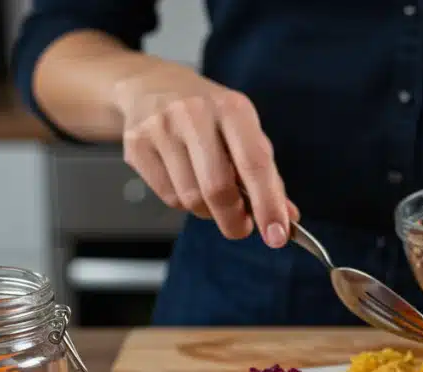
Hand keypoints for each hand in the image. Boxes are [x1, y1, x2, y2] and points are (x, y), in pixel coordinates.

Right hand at [112, 63, 296, 246]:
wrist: (150, 85)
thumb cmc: (207, 114)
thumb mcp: (243, 130)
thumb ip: (266, 174)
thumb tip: (286, 218)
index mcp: (232, 108)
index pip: (254, 164)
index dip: (268, 205)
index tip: (277, 235)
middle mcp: (194, 114)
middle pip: (218, 189)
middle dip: (234, 220)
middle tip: (242, 227)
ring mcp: (161, 128)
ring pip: (191, 199)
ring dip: (208, 211)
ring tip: (211, 193)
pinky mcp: (136, 146)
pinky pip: (168, 197)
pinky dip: (184, 202)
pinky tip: (186, 181)